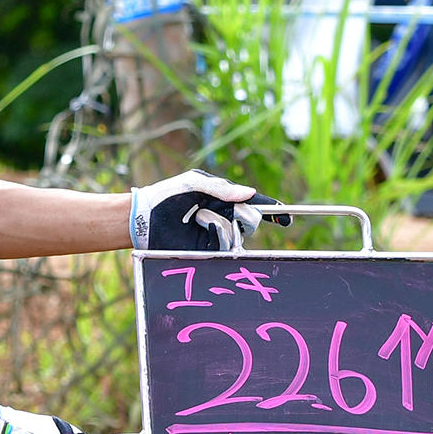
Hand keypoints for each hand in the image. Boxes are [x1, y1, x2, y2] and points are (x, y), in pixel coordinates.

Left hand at [131, 169, 287, 251]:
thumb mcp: (195, 184)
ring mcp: (216, 234)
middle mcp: (224, 217)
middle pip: (253, 219)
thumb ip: (223, 189)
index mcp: (224, 198)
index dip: (274, 211)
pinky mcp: (208, 249)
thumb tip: (250, 194)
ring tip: (198, 216)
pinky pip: (225, 242)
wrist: (144, 219)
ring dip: (220, 221)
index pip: (254, 204)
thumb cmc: (166, 196)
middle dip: (248, 214)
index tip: (288, 217)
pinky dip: (216, 230)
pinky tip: (199, 225)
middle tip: (235, 210)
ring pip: (239, 232)